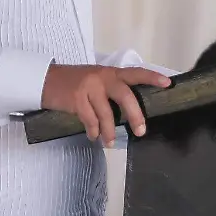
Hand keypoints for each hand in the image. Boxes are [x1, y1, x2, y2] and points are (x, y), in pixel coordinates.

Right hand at [40, 64, 171, 144]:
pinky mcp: (76, 99)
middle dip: (135, 115)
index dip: (152, 78)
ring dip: (109, 131)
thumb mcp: (97, 79)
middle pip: (125, 96)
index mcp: (112, 72)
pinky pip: (90, 119)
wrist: (47, 80)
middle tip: (141, 131)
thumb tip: (131, 110)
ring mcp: (89, 87)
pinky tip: (94, 136)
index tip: (168, 84)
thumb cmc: (76, 82)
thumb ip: (113, 90)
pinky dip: (93, 130)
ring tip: (110, 143)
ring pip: (106, 113)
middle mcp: (103, 77)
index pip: (136, 73)